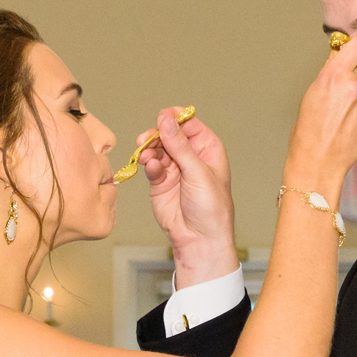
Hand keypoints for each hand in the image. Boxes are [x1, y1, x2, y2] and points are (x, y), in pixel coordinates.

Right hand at [138, 108, 236, 285]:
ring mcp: (174, 168)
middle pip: (168, 133)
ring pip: (157, 148)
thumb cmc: (211, 207)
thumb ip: (180, 145)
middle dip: (157, 134)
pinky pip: (151, 165)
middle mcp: (190, 155)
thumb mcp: (198, 172)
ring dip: (149, 149)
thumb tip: (166, 120)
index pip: (188, 123)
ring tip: (146, 155)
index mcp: (207, 148)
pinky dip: (149, 164)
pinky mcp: (160, 181)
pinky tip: (151, 168)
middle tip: (146, 138)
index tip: (162, 118)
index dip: (174, 118)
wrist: (199, 238)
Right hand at [286, 34, 356, 201]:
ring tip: (346, 110)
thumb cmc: (308, 132)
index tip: (355, 53)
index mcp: (334, 75)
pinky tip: (351, 122)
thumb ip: (330, 71)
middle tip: (348, 86)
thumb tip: (339, 54)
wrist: (317, 163)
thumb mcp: (312, 93)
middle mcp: (353, 86)